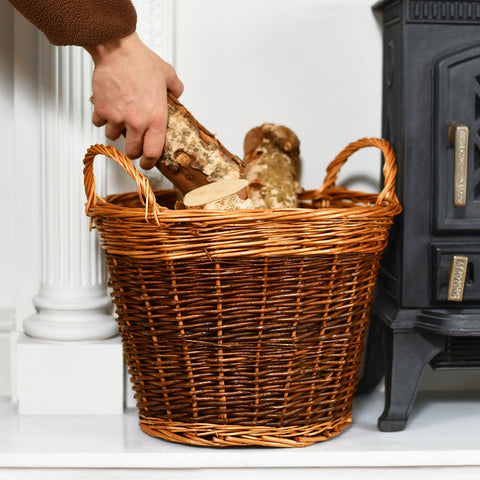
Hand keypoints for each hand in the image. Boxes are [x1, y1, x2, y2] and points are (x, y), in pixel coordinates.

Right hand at [84, 32, 183, 168]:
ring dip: (117, 132)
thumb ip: (176, 88)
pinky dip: (101, 119)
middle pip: (132, 151)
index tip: (147, 162)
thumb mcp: (168, 75)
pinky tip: (107, 110)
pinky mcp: (101, 111)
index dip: (150, 161)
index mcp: (156, 119)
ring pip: (114, 138)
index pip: (154, 152)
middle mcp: (137, 122)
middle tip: (134, 143)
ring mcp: (118, 118)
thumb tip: (177, 94)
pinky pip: (99, 124)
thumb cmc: (140, 61)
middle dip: (133, 149)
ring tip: (120, 120)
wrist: (117, 50)